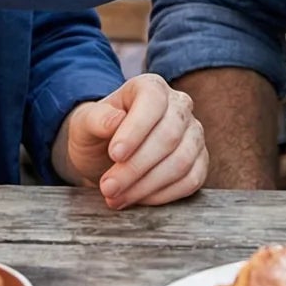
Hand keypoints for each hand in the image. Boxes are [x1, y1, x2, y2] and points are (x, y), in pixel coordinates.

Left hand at [54, 73, 206, 209]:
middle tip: (108, 187)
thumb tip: (114, 121)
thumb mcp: (85, 123)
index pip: (152, 101)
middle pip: (168, 137)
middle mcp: (179, 106)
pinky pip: (191, 181)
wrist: (106, 154)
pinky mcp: (200, 161)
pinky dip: (163, 195)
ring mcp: (193, 133)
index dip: (136, 130)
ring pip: (181, 162)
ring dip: (146, 185)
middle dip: (135, 167)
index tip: (114, 155)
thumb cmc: (97, 133)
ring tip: (117, 197)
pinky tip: (138, 198)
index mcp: (151, 87)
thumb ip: (96, 119)